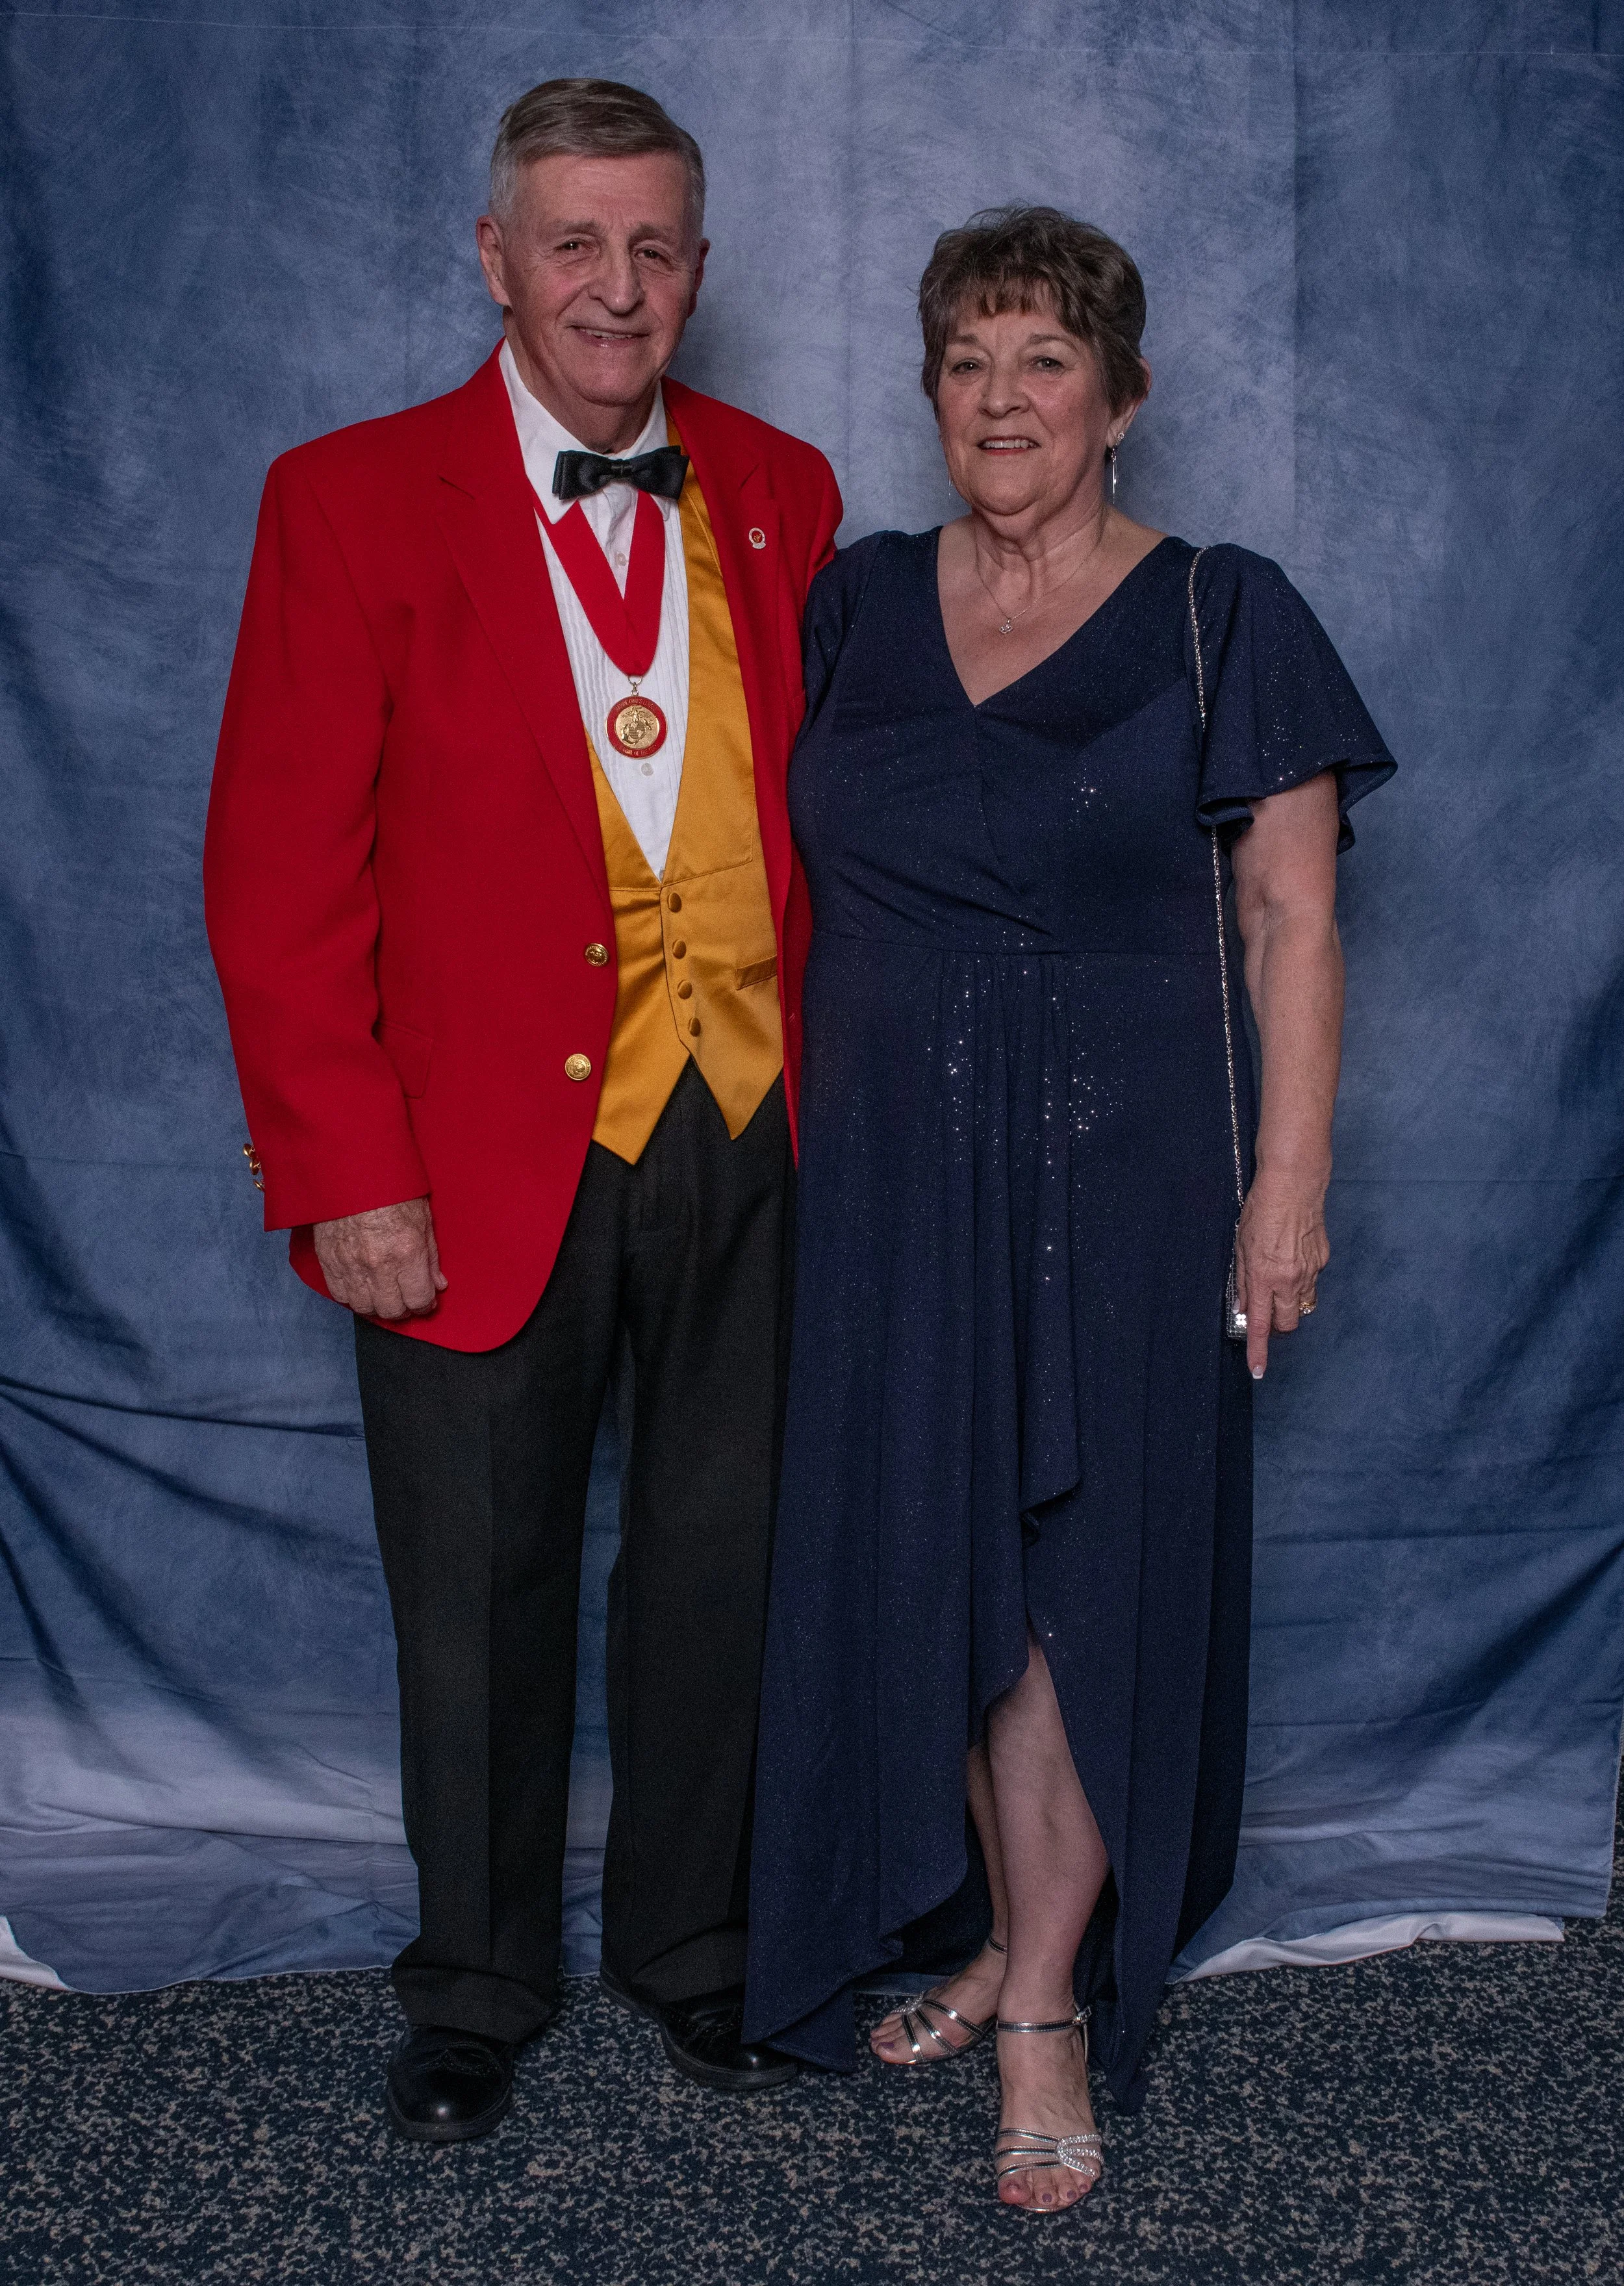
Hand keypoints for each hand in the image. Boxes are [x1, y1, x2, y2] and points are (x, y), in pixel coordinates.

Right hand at [312, 1197, 446, 1319]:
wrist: (349, 1170)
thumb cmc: (391, 1188)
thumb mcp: (422, 1218)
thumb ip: (431, 1256)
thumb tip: (438, 1284)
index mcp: (407, 1252)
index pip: (419, 1299)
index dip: (425, 1305)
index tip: (425, 1300)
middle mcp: (378, 1264)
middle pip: (391, 1310)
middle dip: (403, 1309)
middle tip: (406, 1299)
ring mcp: (350, 1265)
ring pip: (364, 1307)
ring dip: (377, 1306)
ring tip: (385, 1294)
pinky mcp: (328, 1261)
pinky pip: (340, 1295)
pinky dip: (353, 1296)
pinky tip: (363, 1287)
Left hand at [1234, 1170, 1327, 1379]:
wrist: (1294, 1184)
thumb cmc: (1262, 1209)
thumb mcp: (1240, 1245)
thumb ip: (1243, 1280)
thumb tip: (1241, 1306)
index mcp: (1264, 1276)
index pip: (1260, 1325)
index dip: (1258, 1351)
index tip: (1257, 1370)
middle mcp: (1290, 1279)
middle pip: (1288, 1324)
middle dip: (1277, 1326)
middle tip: (1265, 1312)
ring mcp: (1310, 1270)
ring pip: (1301, 1304)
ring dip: (1288, 1301)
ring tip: (1278, 1277)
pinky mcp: (1323, 1259)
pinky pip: (1311, 1280)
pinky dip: (1300, 1277)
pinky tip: (1292, 1255)